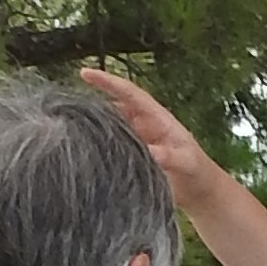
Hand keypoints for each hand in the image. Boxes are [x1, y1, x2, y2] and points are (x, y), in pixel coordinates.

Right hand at [79, 67, 217, 214]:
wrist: (199, 192)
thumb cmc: (197, 171)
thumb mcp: (186, 161)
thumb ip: (169, 156)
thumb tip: (149, 152)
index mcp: (155, 117)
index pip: (128, 93)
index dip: (107, 82)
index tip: (85, 73)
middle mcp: (141, 125)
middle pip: (113, 108)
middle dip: (92, 103)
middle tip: (67, 108)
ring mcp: (135, 141)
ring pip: (110, 128)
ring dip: (93, 127)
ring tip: (69, 129)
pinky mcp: (132, 158)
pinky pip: (111, 149)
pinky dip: (99, 149)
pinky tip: (83, 154)